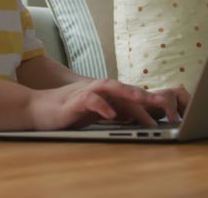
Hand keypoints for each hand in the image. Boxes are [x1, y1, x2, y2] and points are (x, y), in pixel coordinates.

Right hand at [28, 79, 184, 130]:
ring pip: (112, 88)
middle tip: (169, 109)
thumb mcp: (95, 113)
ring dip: (130, 94)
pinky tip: (110, 114)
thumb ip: (114, 112)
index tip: (172, 113)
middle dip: (149, 98)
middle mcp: (98, 88)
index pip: (133, 95)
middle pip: (128, 89)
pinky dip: (101, 105)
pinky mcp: (73, 101)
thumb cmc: (66, 112)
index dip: (152, 103)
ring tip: (146, 101)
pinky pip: (90, 100)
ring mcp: (85, 92)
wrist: (35, 109)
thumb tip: (137, 118)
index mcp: (105, 93)